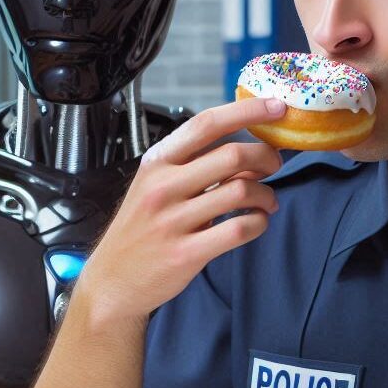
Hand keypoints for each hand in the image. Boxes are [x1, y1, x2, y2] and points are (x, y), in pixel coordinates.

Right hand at [73, 97, 287, 324]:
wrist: (112, 281)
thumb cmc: (141, 229)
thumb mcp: (158, 186)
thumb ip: (199, 167)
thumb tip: (251, 151)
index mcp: (157, 162)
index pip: (206, 123)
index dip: (247, 110)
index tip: (275, 106)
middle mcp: (163, 186)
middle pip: (232, 154)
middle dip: (266, 156)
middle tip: (274, 165)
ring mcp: (174, 220)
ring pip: (241, 191)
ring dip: (266, 194)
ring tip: (267, 201)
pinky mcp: (186, 253)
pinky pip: (239, 229)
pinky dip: (259, 223)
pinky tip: (256, 222)